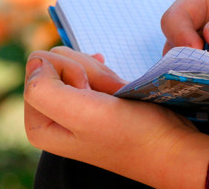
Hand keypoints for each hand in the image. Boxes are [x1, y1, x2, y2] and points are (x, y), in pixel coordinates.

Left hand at [24, 46, 208, 187]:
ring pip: (78, 64)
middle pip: (58, 63)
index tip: (93, 94)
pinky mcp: (95, 102)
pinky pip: (94, 71)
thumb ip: (44, 89)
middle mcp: (52, 117)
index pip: (39, 66)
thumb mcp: (82, 114)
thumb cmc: (132, 134)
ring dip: (102, 75)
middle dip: (88, 72)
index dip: (71, 71)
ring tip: (117, 96)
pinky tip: (118, 89)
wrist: (171, 147)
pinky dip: (109, 76)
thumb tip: (37, 61)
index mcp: (40, 124)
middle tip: (108, 96)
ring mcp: (74, 109)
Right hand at [161, 0, 208, 91]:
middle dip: (179, 62)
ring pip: (182, 75)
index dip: (178, 31)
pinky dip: (202, 98)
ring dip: (190, 82)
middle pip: (172, 48)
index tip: (194, 48)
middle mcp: (206, 34)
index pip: (178, 15)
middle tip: (198, 75)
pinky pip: (200, 94)